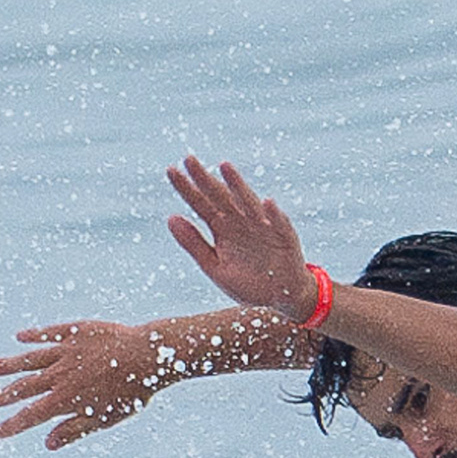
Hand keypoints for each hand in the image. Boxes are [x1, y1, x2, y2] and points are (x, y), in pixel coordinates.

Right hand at [0, 317, 168, 445]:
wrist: (149, 356)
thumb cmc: (132, 393)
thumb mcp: (105, 419)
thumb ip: (75, 430)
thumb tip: (48, 443)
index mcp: (66, 399)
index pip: (31, 416)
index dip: (12, 425)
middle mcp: (60, 375)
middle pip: (23, 387)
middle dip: (0, 397)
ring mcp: (66, 352)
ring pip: (29, 359)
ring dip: (6, 365)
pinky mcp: (76, 332)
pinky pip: (49, 333)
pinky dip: (33, 336)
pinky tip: (19, 337)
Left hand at [163, 157, 319, 321]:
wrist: (282, 298)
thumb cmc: (248, 282)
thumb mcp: (215, 267)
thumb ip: (194, 244)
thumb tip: (170, 218)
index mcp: (222, 228)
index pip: (201, 204)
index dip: (186, 188)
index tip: (171, 171)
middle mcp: (241, 221)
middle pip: (220, 196)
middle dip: (205, 178)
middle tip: (188, 159)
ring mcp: (263, 226)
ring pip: (248, 203)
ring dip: (238, 185)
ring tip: (224, 167)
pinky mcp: (285, 238)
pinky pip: (279, 224)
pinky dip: (273, 214)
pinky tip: (267, 203)